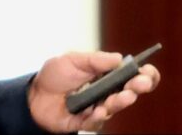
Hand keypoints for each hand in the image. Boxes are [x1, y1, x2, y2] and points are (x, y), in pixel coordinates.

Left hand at [27, 51, 159, 132]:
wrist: (34, 95)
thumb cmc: (55, 76)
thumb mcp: (72, 59)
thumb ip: (95, 60)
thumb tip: (119, 58)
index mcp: (107, 75)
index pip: (132, 75)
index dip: (145, 74)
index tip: (148, 72)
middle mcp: (106, 92)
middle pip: (130, 92)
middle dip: (138, 87)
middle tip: (139, 84)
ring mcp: (98, 108)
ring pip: (115, 107)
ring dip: (120, 102)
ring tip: (122, 97)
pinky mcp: (87, 122)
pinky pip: (97, 122)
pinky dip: (98, 117)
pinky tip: (98, 111)